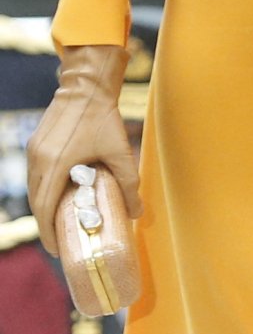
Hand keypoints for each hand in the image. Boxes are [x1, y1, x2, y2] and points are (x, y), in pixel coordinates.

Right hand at [25, 44, 141, 254]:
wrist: (87, 84)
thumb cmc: (103, 116)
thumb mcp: (119, 151)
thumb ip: (128, 183)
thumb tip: (137, 213)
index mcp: (54, 164)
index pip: (45, 209)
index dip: (50, 233)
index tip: (60, 249)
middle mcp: (38, 160)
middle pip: (36, 203)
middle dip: (47, 225)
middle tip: (63, 240)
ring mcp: (34, 151)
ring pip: (34, 190)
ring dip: (45, 207)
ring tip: (62, 221)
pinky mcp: (36, 144)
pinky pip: (36, 176)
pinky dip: (45, 190)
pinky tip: (60, 195)